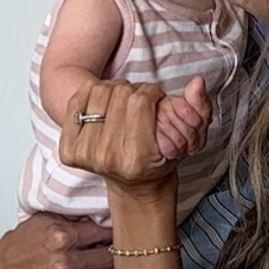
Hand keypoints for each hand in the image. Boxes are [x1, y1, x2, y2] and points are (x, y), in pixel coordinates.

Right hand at [0, 213, 113, 268]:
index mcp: (59, 238)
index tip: (124, 232)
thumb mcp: (49, 218)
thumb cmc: (28, 241)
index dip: (117, 231)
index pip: (105, 233)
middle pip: (110, 257)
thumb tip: (113, 213)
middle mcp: (62, 264)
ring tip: (124, 264)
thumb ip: (78, 216)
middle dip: (121, 252)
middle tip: (128, 249)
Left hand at [60, 78, 207, 186]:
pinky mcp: (69, 149)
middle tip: (139, 105)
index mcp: (137, 157)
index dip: (151, 92)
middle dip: (133, 91)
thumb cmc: (161, 159)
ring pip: (98, 92)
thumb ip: (199, 109)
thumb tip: (196, 83)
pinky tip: (103, 108)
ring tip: (122, 106)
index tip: (155, 100)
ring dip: (113, 91)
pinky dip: (91, 96)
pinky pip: (77, 100)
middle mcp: (107, 158)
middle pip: (119, 94)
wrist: (133, 185)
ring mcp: (85, 155)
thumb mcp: (191, 138)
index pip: (140, 101)